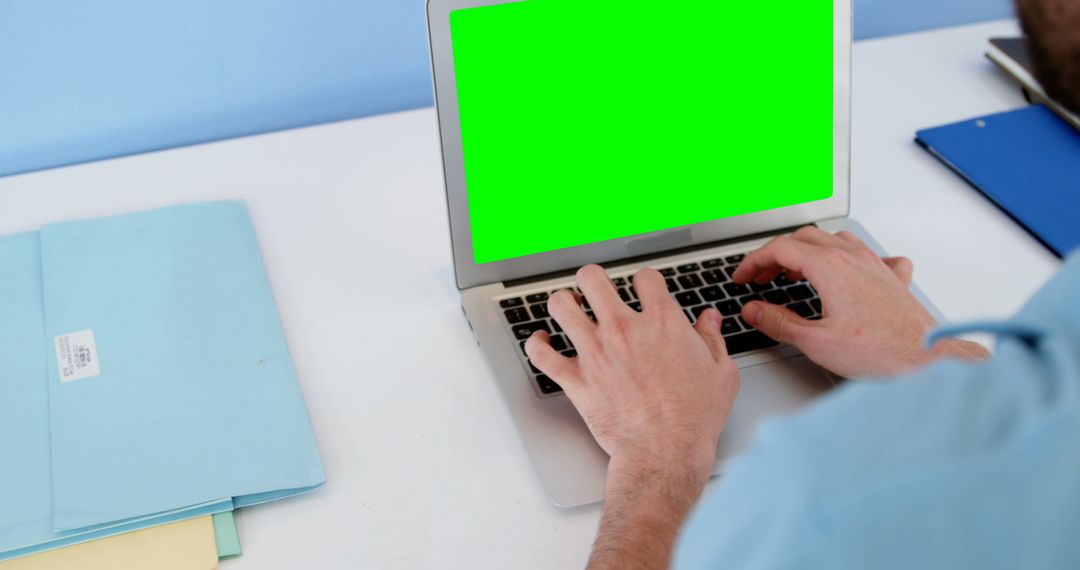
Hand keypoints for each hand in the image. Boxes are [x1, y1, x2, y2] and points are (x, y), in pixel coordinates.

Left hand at [526, 264, 740, 569]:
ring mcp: (595, 352)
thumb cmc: (694, 419)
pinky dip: (536, 344)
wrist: (665, 453)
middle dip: (593, 279)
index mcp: (662, 322)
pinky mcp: (575, 379)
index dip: (644, 280)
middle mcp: (623, 329)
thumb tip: (709, 320)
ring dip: (563, 303)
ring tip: (569, 308)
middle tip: (596, 289)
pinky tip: (542, 341)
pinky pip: (542, 353)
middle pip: (593, 279)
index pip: (645, 278)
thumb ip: (713, 339)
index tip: (644, 289)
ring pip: (562, 306)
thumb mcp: (721, 374)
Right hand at [733, 226, 988, 378]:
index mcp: (830, 267)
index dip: (754, 261)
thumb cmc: (879, 351)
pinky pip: (871, 255)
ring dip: (810, 251)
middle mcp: (853, 258)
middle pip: (805, 239)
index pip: (780, 249)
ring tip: (797, 271)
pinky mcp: (892, 279)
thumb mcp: (815, 341)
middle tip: (762, 277)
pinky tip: (851, 272)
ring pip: (835, 241)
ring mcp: (875, 265)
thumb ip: (778, 322)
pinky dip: (851, 258)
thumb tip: (753, 311)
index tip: (742, 278)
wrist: (927, 358)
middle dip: (777, 255)